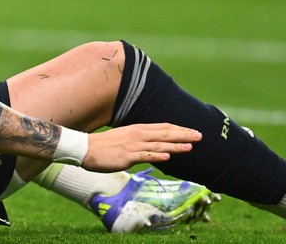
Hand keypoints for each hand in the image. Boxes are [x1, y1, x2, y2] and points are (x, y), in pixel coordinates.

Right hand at [79, 123, 200, 172]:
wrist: (85, 148)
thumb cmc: (104, 145)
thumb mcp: (124, 138)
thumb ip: (139, 141)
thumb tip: (154, 146)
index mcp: (138, 129)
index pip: (163, 128)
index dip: (179, 129)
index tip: (193, 131)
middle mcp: (137, 135)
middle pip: (165, 134)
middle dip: (183, 135)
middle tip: (200, 136)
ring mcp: (133, 146)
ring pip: (158, 145)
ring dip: (175, 146)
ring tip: (190, 147)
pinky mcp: (127, 156)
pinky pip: (144, 156)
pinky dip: (157, 156)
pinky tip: (168, 157)